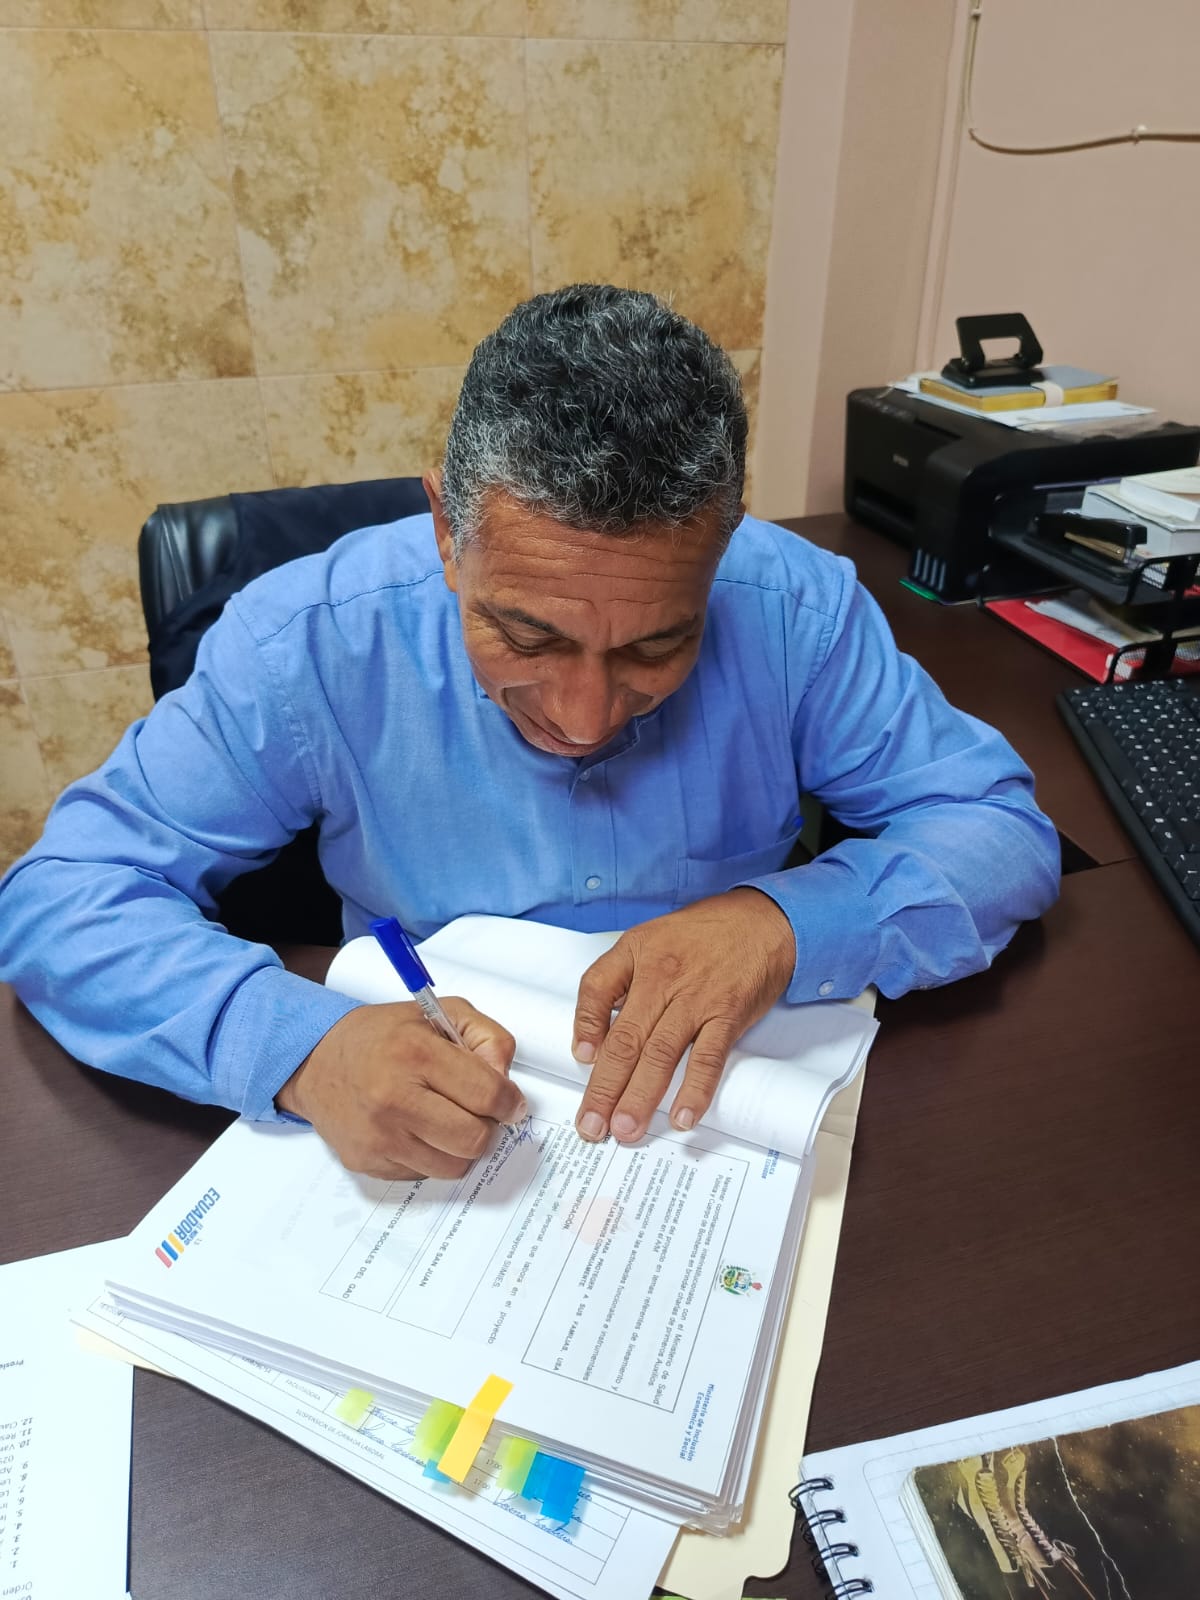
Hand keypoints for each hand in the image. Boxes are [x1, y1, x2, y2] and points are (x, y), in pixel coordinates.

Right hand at [276, 998, 523, 1179]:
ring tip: (446, 1119)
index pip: (488, 1094)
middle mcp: (393, 1098)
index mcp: (415, 1053)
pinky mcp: (367, 1162)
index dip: (510, 1102)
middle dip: (487, 1126)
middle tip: (477, 1112)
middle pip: (474, 1139)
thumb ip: (486, 1038)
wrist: (316, 1061)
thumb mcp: (440, 1014)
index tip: (510, 1103)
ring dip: (460, 1146)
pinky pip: (423, 1175)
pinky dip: (430, 1156)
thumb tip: (507, 1083)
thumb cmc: (383, 1037)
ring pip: (453, 1166)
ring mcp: (378, 1136)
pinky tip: (416, 1130)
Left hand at [571, 888, 795, 1143]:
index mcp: (637, 953)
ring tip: (625, 1130)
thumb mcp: (650, 939)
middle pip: (625, 1038)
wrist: (763, 920)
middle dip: (604, 1087)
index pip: (596, 988)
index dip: (583, 1026)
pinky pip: (708, 1057)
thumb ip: (619, 980)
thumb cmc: (703, 934)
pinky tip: (681, 1117)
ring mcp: (696, 998)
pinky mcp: (729, 1014)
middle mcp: (662, 977)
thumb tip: (596, 1035)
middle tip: (591, 1126)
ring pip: (661, 1054)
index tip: (579, 1060)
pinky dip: (694, 1089)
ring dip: (640, 1097)